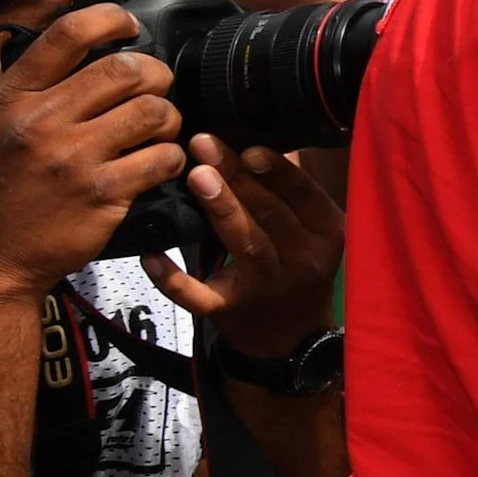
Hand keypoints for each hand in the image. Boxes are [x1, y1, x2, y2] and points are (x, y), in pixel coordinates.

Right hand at [0, 8, 184, 301]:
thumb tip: (25, 40)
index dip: (111, 19)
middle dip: (155, 74)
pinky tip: (158, 162)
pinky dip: (172, 157)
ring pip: (153, 110)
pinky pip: (163, 157)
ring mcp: (74, 158)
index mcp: (13, 97)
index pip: (68, 34)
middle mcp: (42, 121)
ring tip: (157, 128)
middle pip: (126, 69)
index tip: (129, 26)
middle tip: (155, 88)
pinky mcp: (103, 193)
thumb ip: (10, 82)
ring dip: (168, 116)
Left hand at [141, 137, 343, 355]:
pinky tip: (152, 256)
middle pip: (270, 214)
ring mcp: (266, 288)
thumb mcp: (314, 229)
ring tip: (195, 176)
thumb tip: (260, 140)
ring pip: (244, 245)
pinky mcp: (230, 310)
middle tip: (205, 145)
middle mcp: (303, 260)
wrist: (290, 336)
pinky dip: (174, 278)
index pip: (304, 196)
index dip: (278, 171)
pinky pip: (200, 294)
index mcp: (326, 233)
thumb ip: (293, 192)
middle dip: (238, 178)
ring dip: (221, 210)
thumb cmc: (298, 266)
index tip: (249, 147)